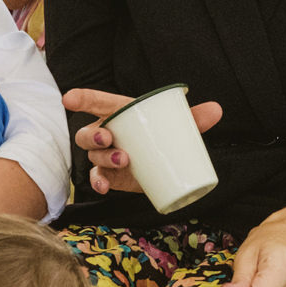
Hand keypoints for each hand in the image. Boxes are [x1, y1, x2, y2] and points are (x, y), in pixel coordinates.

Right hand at [62, 87, 223, 196]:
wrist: (166, 161)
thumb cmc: (165, 134)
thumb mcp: (178, 125)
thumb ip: (194, 118)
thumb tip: (216, 110)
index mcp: (118, 113)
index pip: (95, 102)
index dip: (81, 99)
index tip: (69, 99)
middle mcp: (106, 132)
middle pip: (87, 133)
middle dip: (93, 134)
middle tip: (109, 138)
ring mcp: (106, 155)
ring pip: (93, 156)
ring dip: (102, 158)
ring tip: (123, 160)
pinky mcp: (110, 176)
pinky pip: (97, 179)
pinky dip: (98, 183)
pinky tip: (104, 187)